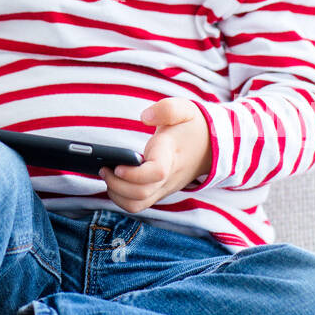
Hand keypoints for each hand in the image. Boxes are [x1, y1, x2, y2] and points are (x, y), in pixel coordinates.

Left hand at [98, 98, 211, 212]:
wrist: (211, 146)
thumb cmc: (193, 126)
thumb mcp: (185, 109)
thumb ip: (167, 109)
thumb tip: (145, 117)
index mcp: (171, 155)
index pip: (156, 172)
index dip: (135, 173)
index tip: (118, 165)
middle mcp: (167, 177)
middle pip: (142, 194)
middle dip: (117, 184)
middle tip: (104, 167)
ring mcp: (163, 188)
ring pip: (137, 204)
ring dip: (117, 194)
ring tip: (106, 174)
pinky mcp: (157, 192)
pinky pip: (138, 204)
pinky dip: (121, 198)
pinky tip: (113, 181)